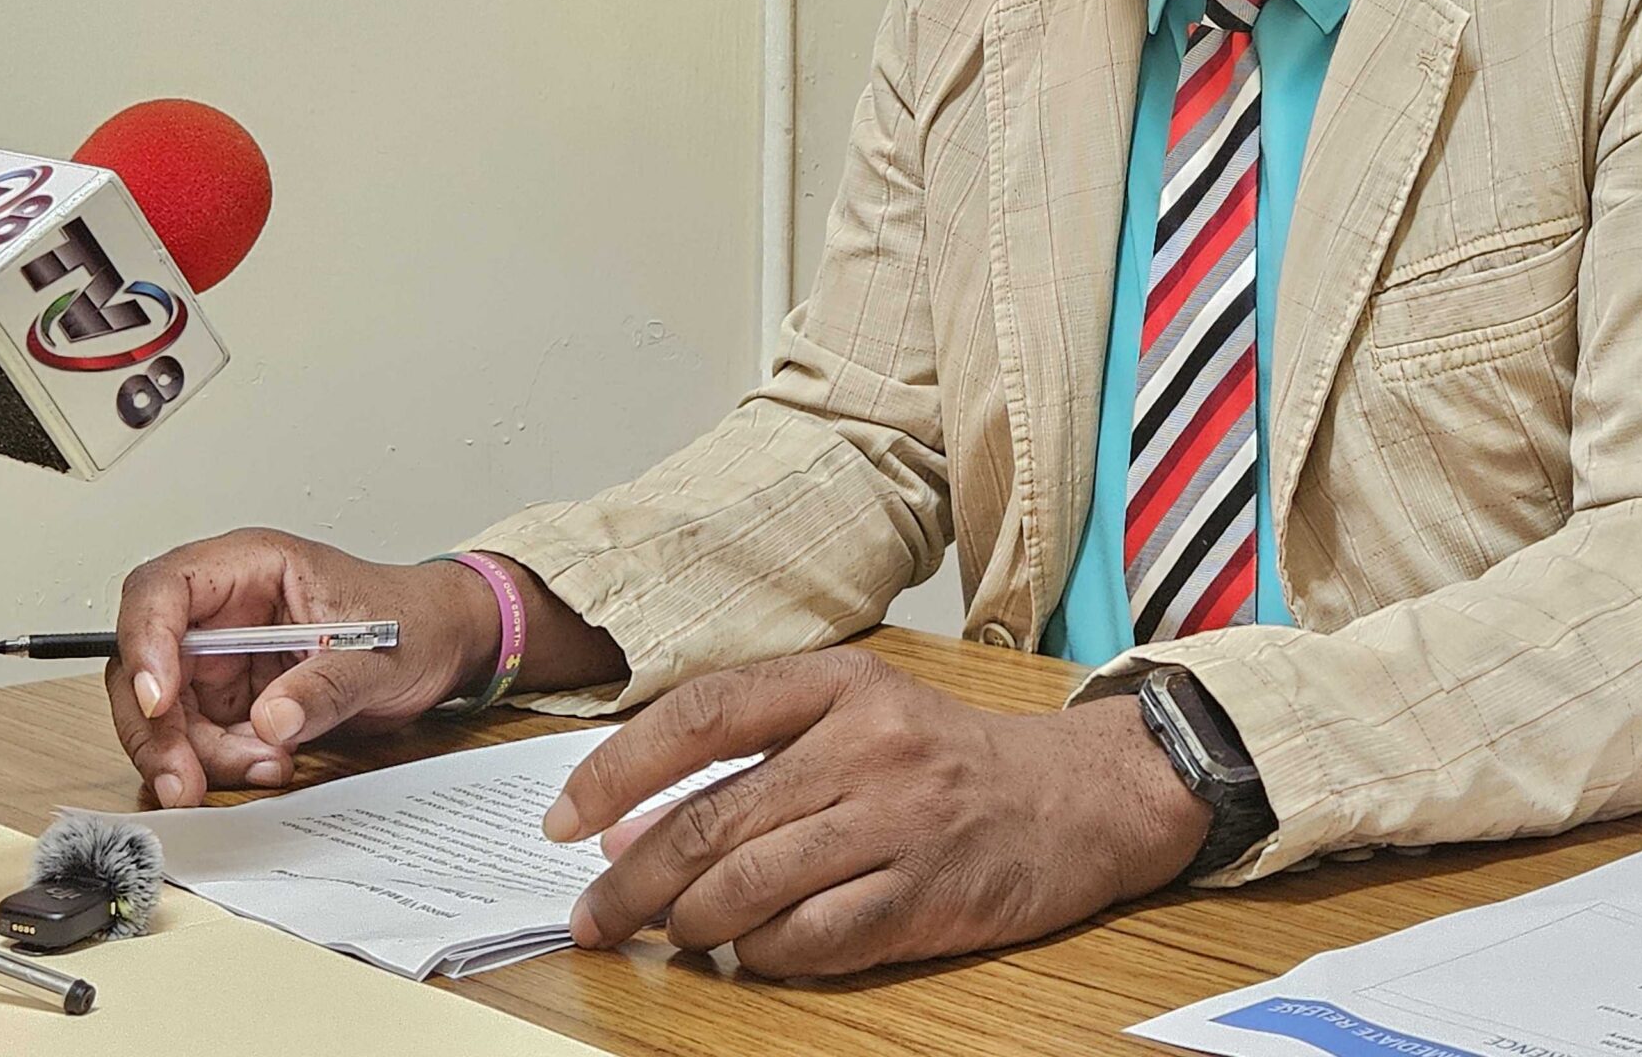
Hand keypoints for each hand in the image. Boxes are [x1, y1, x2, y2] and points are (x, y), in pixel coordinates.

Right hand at [108, 529, 498, 807]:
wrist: (444, 647)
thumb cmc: (415, 620)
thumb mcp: (378, 654)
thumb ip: (325, 688)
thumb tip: (270, 722)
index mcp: (252, 566)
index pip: (163, 590)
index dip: (146, 642)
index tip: (160, 700)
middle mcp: (224, 608)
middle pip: (145, 663)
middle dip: (160, 729)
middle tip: (185, 778)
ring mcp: (223, 655)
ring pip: (164, 713)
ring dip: (196, 755)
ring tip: (267, 765)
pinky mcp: (232, 698)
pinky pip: (197, 738)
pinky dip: (220, 762)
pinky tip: (270, 763)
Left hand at [540, 648, 1212, 976]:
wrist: (1078, 798)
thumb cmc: (949, 757)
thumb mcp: (860, 717)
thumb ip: (753, 755)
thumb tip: (626, 823)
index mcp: (843, 684)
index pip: (702, 715)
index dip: (618, 769)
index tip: (563, 820)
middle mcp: (869, 743)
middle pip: (711, 820)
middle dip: (630, 880)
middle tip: (591, 915)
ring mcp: (899, 822)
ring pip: (748, 888)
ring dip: (685, 926)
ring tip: (664, 938)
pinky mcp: (924, 895)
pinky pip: (807, 941)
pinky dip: (759, 957)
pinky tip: (750, 952)